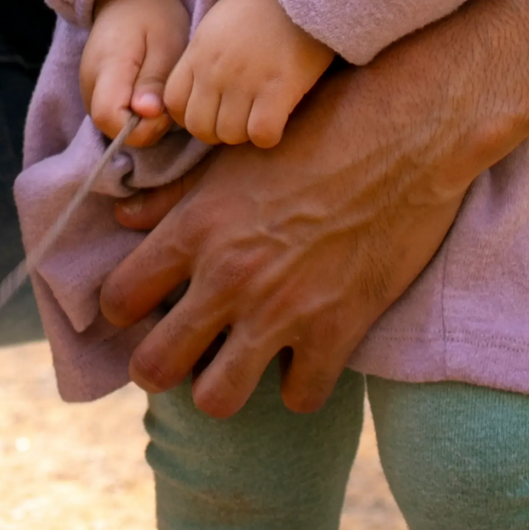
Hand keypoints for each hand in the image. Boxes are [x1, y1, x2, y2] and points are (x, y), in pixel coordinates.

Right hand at [81, 0, 189, 147]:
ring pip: (111, 125)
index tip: (165, 108)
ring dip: (140, 120)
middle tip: (166, 99)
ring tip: (158, 92)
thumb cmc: (154, 15)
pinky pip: (112, 116)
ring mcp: (87, 87)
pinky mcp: (93, 90)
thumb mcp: (166, 43)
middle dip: (144, 126)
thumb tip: (147, 113)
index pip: (110, 118)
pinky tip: (148, 93)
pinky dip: (132, 113)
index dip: (142, 126)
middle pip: (110, 127)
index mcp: (107, 67)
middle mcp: (89, 82)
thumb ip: (155, 80)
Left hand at [99, 0, 528, 417]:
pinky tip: (302, 360)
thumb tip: (122, 216)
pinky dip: (299, 385)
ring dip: (222, 387)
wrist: (408, 135)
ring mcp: (282, 310)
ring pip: (216, 399)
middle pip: (155, 367)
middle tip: (180, 355)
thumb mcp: (234, 155)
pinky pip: (300, 397)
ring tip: (235, 367)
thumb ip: (172, 195)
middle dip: (159, 368)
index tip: (142, 308)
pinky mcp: (337, 330)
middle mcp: (229, 276)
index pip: (119, 299)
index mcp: (196, 229)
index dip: (124, 310)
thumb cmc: (319, 130)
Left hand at [163, 0, 333, 146]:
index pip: (173, 104)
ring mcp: (244, 81)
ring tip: (261, 115)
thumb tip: (199, 90)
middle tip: (239, 118)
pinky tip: (279, 117)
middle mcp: (215, 70)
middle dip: (218, 131)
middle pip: (199, 127)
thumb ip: (202, 56)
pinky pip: (262, 134)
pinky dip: (269, 134)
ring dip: (245, 133)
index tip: (212, 111)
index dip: (190, 115)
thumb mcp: (217, 24)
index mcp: (198, 52)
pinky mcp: (278, 89)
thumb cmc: (263, 4)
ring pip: (230, 135)